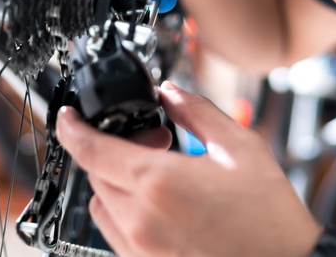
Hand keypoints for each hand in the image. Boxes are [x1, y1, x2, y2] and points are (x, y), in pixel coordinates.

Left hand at [57, 81, 320, 256]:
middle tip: (155, 143)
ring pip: (102, 206)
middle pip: (96, 175)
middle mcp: (140, 219)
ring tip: (158, 176)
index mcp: (158, 182)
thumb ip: (197, 112)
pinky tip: (160, 204)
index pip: (91, 149)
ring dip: (115, 183)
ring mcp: (140, 248)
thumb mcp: (240, 148)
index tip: (67, 117)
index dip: (72, 128)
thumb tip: (170, 93)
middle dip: (111, 151)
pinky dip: (124, 212)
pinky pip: (115, 234)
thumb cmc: (268, 217)